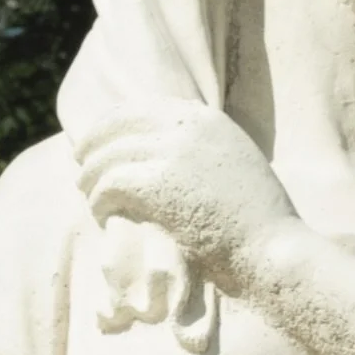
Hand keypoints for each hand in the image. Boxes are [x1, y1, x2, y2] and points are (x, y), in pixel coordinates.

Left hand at [75, 101, 294, 287]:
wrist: (274, 247)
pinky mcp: (159, 184)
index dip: (112, 123)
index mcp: (206, 119)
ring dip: (92, 178)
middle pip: (117, 124)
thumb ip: (203, 153)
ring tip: (88, 196)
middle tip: (80, 167)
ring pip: (108, 156)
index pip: (141, 107)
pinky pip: (110, 184)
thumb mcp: (235, 167)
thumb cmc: (259, 222)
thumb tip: (165, 160)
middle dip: (93, 145)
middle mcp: (187, 126)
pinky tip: (100, 214)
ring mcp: (172, 153)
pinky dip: (98, 200)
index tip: (98, 141)